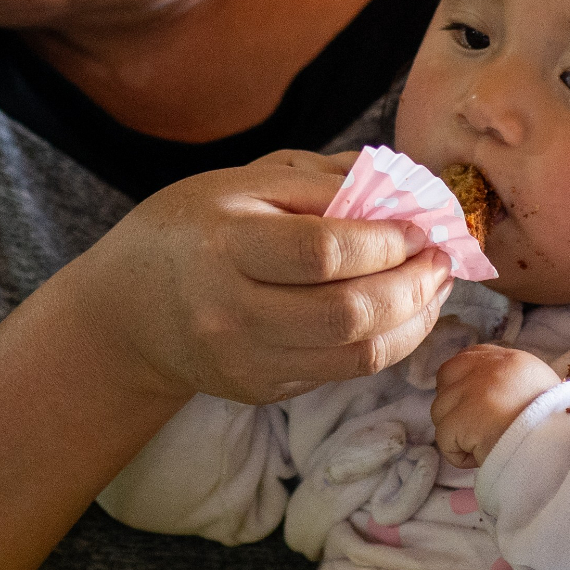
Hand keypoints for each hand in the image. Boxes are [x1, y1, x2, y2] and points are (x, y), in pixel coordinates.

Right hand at [72, 150, 453, 406]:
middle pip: (350, 314)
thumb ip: (322, 180)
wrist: (127, 309)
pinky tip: (399, 312)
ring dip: (415, 320)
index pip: (326, 252)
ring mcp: (246, 360)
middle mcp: (232, 311)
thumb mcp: (241, 183)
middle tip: (442, 258)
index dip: (388, 241)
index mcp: (225, 245)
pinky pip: (341, 371)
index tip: (419, 225)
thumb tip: (407, 185)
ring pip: (358, 355)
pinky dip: (386, 342)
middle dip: (415, 285)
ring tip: (432, 286)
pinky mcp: (260, 390)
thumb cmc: (190, 228)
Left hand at [431, 345, 562, 467]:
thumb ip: (510, 384)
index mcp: (511, 359)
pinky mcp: (462, 419)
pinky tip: (483, 457)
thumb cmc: (556, 428)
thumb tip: (486, 398)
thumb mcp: (539, 390)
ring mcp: (473, 391)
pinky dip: (460, 456)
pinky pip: (444, 441)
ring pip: (441, 414)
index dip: (463, 385)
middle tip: (477, 430)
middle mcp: (489, 368)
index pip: (466, 359)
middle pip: (445, 382)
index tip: (474, 408)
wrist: (562, 451)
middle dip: (453, 407)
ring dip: (458, 435)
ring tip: (489, 445)